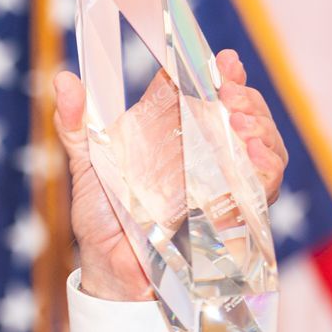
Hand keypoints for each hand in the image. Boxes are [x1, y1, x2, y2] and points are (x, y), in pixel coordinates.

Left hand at [53, 48, 287, 301]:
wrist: (112, 269)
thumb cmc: (100, 215)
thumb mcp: (85, 166)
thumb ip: (76, 124)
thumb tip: (64, 78)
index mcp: (166, 124)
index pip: (198, 84)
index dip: (215, 69)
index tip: (223, 61)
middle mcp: (199, 144)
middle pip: (238, 107)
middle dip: (244, 95)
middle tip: (230, 94)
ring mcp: (220, 174)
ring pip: (260, 140)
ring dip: (260, 126)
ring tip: (241, 121)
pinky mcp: (233, 207)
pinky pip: (264, 184)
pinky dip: (267, 167)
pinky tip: (254, 156)